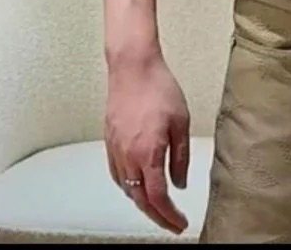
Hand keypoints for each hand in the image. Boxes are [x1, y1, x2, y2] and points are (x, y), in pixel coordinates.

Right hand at [105, 50, 190, 234]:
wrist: (133, 67)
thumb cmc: (158, 87)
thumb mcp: (181, 122)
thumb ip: (180, 157)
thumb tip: (179, 182)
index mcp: (148, 153)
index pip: (158, 198)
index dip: (169, 216)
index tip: (179, 223)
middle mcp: (128, 156)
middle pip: (140, 200)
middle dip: (157, 217)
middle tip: (171, 223)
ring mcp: (116, 150)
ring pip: (127, 189)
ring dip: (142, 203)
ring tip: (158, 208)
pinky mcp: (109, 142)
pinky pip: (117, 175)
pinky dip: (128, 187)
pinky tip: (136, 186)